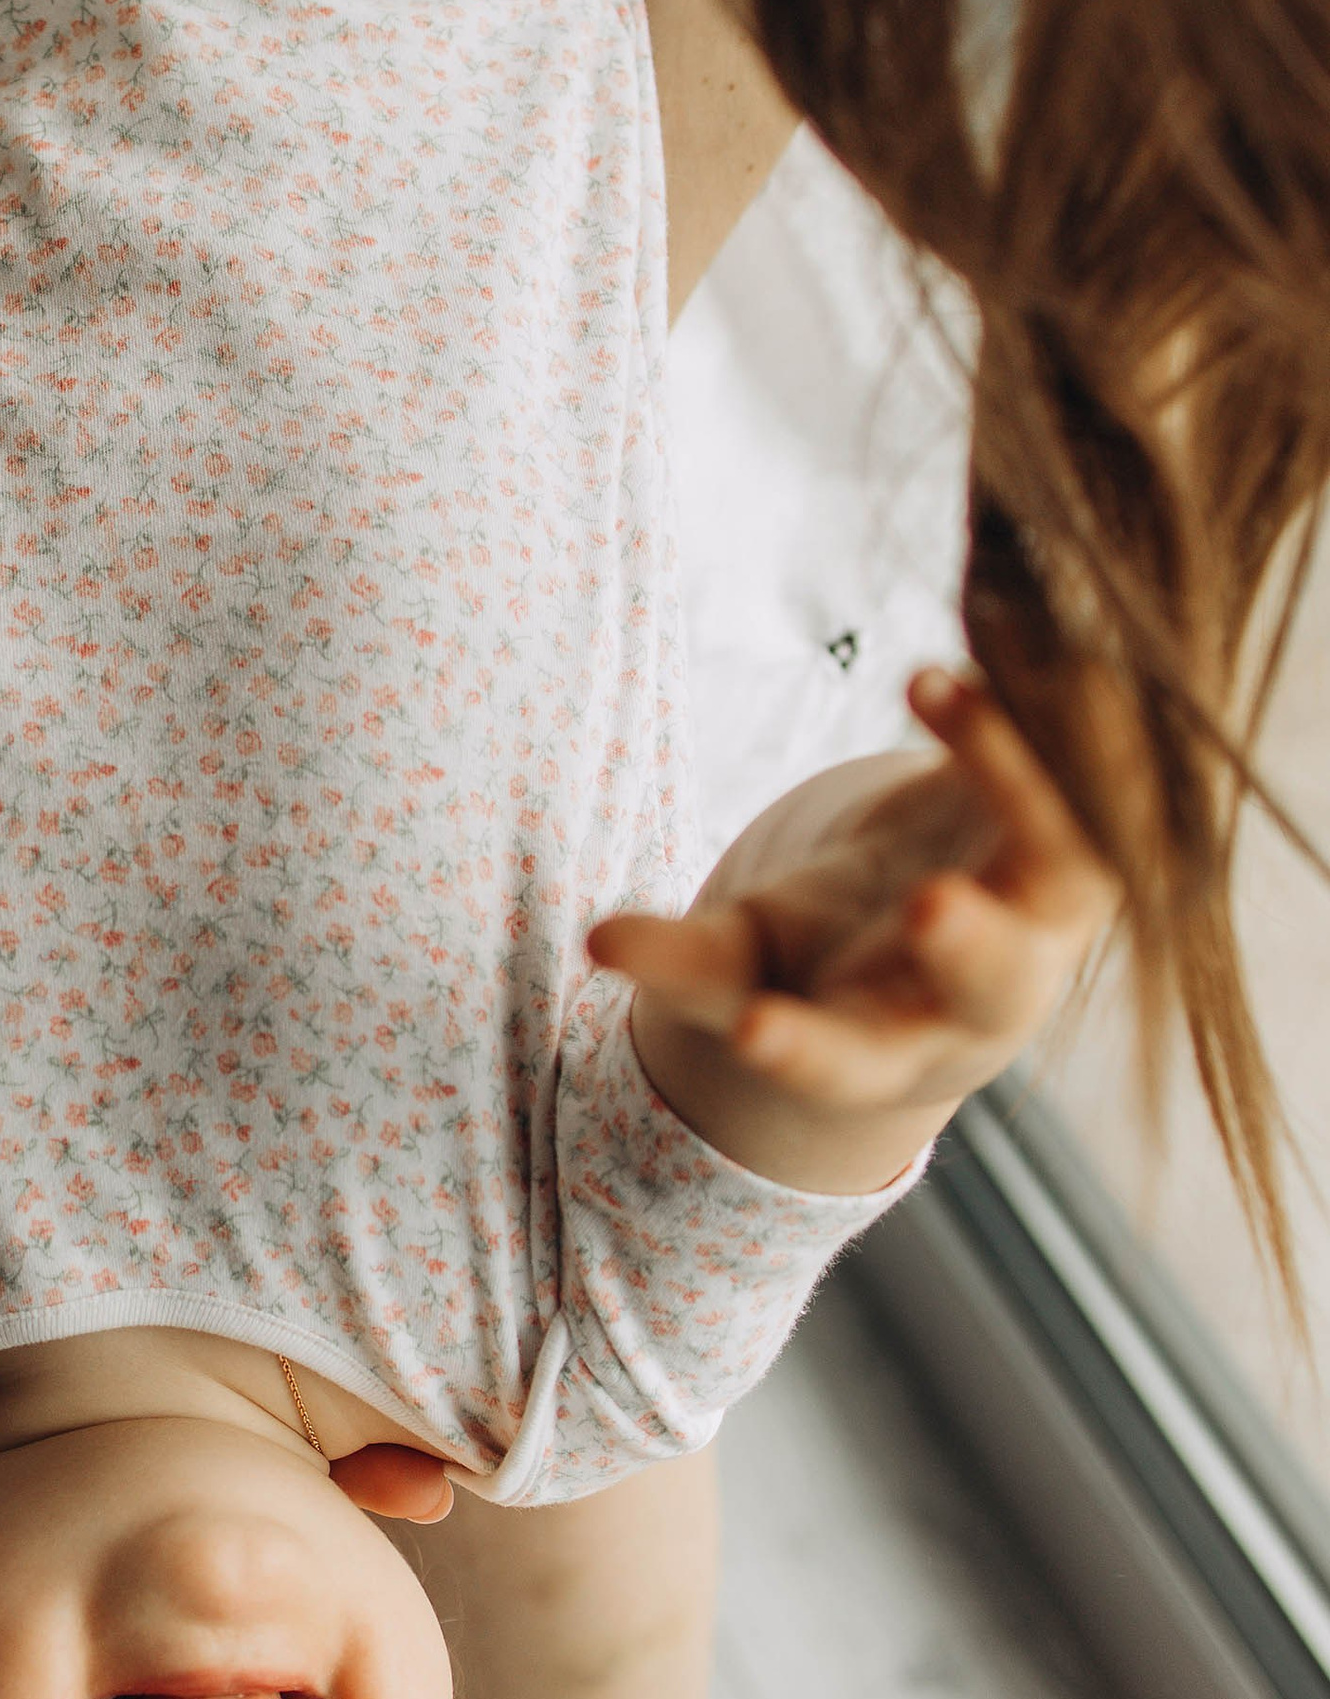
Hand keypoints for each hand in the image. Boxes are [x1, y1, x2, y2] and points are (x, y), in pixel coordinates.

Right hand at [591, 668, 1116, 1189]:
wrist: (957, 902)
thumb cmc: (824, 952)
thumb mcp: (746, 965)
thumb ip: (680, 961)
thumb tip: (598, 941)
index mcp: (889, 1043)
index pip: (845, 1061)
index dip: (800, 1050)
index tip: (751, 1029)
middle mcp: (990, 991)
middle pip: (996, 983)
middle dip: (969, 947)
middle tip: (931, 904)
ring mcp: (1057, 913)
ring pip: (1067, 860)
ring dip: (1016, 775)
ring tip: (936, 688)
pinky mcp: (1098, 828)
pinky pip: (1101, 772)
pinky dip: (1067, 712)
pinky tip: (1024, 637)